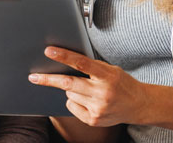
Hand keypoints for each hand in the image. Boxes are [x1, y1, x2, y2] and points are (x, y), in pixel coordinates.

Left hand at [28, 46, 147, 126]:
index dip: (64, 56)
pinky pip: (72, 106)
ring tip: (87, 89)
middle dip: (49, 80)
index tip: (49, 51)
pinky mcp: (93, 120)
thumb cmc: (122, 83)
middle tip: (34, 77)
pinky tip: (88, 101)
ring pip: (69, 94)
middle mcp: (102, 93)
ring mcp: (98, 108)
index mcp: (107, 76)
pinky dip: (74, 101)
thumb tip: (66, 62)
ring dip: (71, 89)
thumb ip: (91, 67)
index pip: (82, 63)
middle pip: (68, 84)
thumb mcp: (110, 70)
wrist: (138, 105)